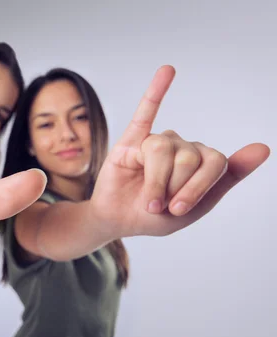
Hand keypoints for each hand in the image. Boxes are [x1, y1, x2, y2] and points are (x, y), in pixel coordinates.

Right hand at [91, 65, 269, 238]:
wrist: (119, 220)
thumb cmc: (156, 216)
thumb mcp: (196, 207)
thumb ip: (228, 177)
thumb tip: (265, 147)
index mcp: (203, 160)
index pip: (214, 162)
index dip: (196, 188)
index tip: (178, 210)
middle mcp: (182, 145)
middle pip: (187, 157)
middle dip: (172, 187)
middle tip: (158, 204)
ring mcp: (157, 140)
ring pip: (162, 150)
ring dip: (155, 182)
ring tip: (147, 199)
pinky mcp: (131, 139)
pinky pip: (145, 112)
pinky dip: (156, 91)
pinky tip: (167, 71)